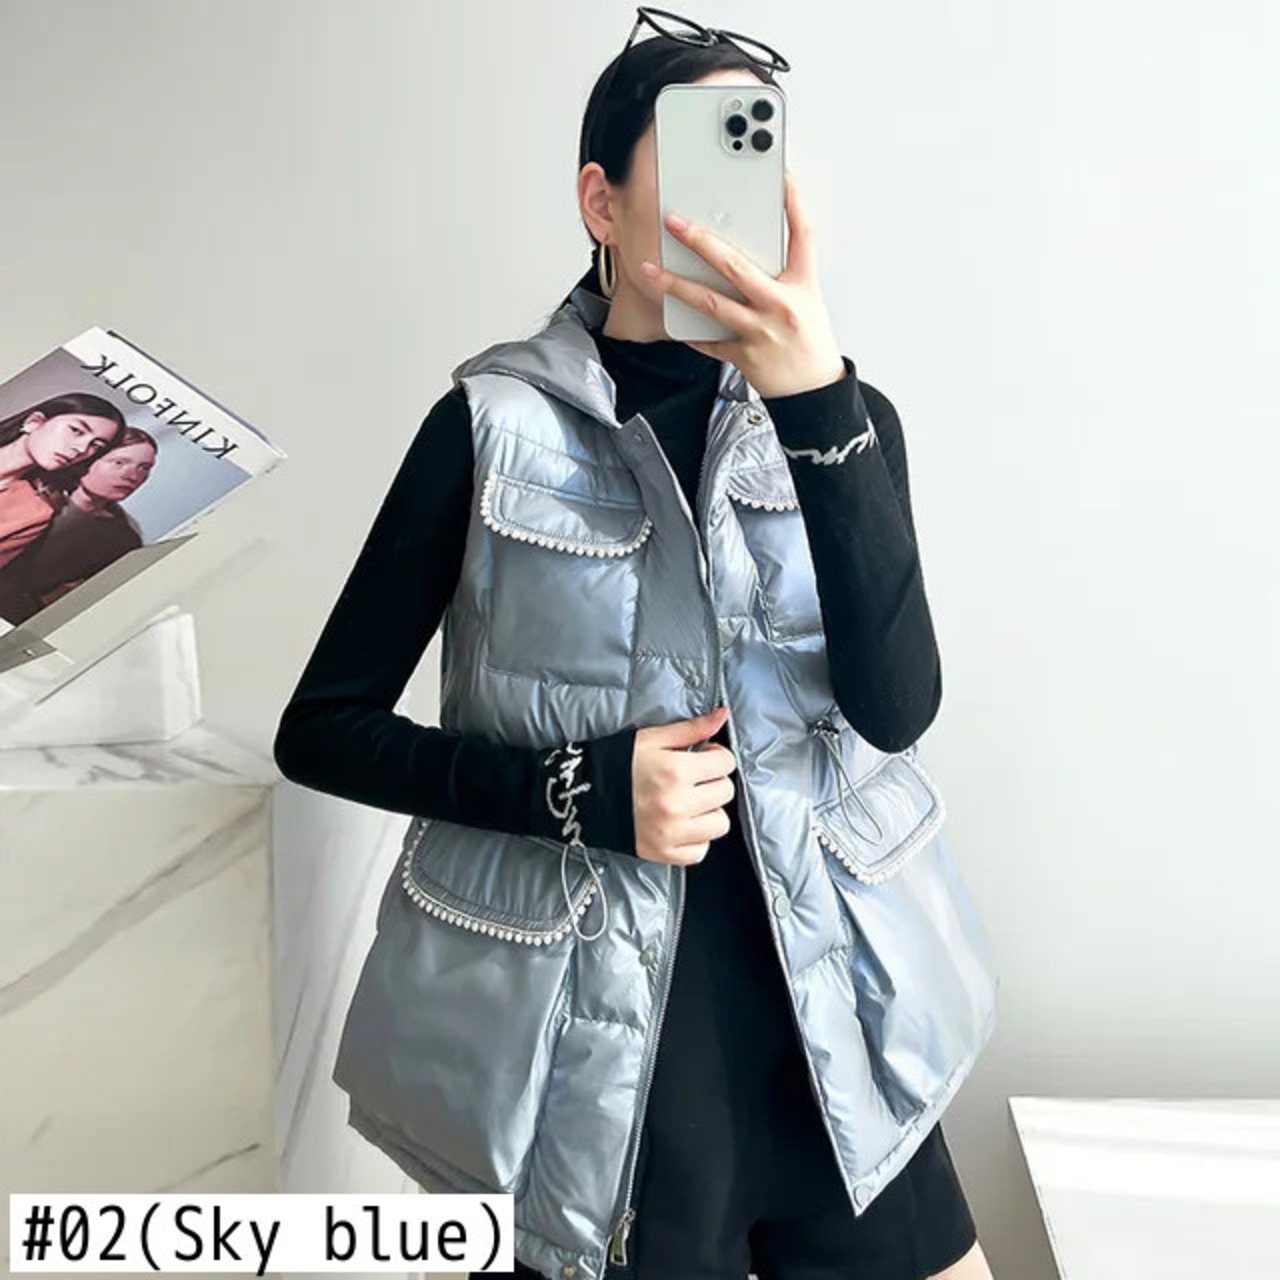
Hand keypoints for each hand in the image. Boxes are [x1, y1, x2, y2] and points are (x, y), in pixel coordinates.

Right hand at [631, 706, 736, 864]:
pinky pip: (701, 850)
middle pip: (725, 791)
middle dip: (713, 781)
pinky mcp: (664, 853)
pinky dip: (696, 838)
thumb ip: (692, 729)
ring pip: (720, 824)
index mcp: (676, 771)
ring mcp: (672, 832)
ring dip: (709, 811)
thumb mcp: (652, 738)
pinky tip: (681, 824)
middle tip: (693, 778)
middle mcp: (677, 804)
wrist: (582, 795)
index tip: (702, 757)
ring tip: (689, 802)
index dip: (715, 756)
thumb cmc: (617, 763)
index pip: (725, 763)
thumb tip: (723, 715)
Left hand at [638, 169, 846, 398]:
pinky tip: (671, 317)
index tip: (780, 179)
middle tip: (676, 223)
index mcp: (802, 286)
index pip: (803, 236)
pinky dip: (690, 331)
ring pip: (710, 304)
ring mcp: (759, 332)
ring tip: (652, 271)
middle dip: (701, 242)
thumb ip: (783, 273)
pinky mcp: (743, 356)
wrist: (813, 392)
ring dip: (677, 286)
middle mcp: (780, 306)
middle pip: (736, 266)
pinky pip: (709, 341)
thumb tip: (754, 248)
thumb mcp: (808, 299)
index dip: (794, 204)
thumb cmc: (810, 343)